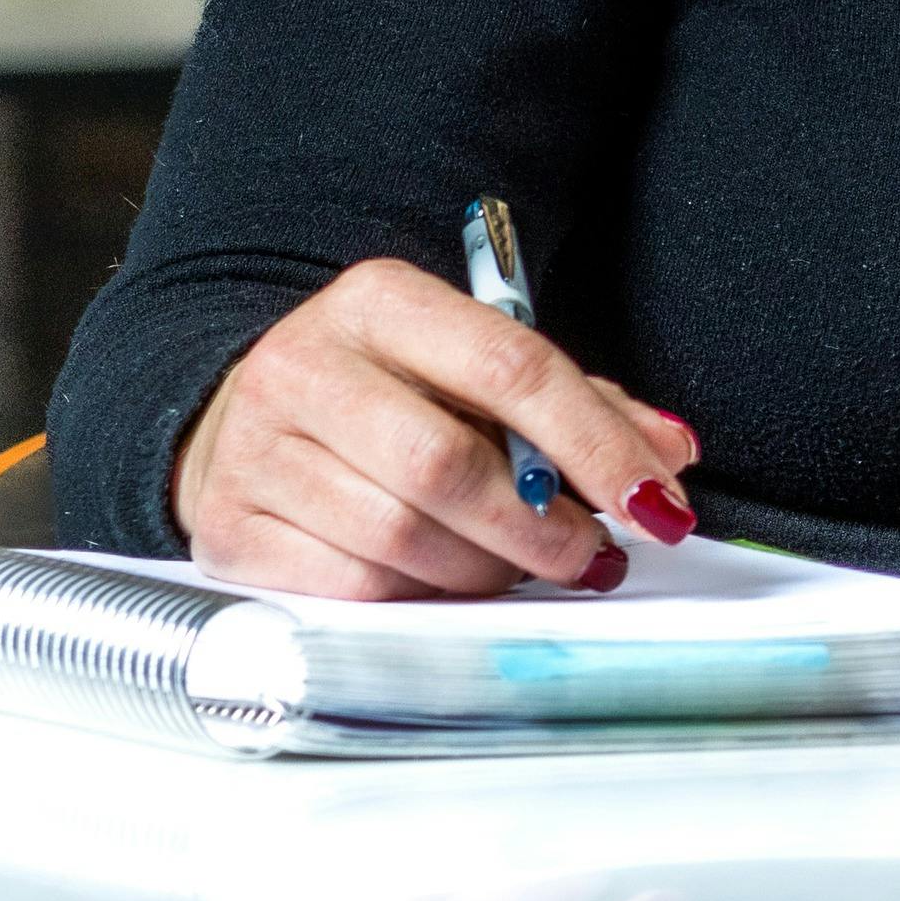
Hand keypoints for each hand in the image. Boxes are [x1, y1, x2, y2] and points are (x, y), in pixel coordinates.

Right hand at [175, 256, 700, 599]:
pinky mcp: (229, 532)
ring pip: (401, 538)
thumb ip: (577, 403)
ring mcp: (256, 451)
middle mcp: (305, 365)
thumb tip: (669, 455)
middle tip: (592, 555)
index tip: (655, 501)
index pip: (508, 366)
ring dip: (487, 572)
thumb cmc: (385, 393)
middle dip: (541, 526)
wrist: (240, 417)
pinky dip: (420, 599)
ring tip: (521, 568)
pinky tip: (447, 583)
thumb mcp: (472, 366)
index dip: (594, 442)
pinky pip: (351, 590)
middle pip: (447, 464)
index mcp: (379, 301)